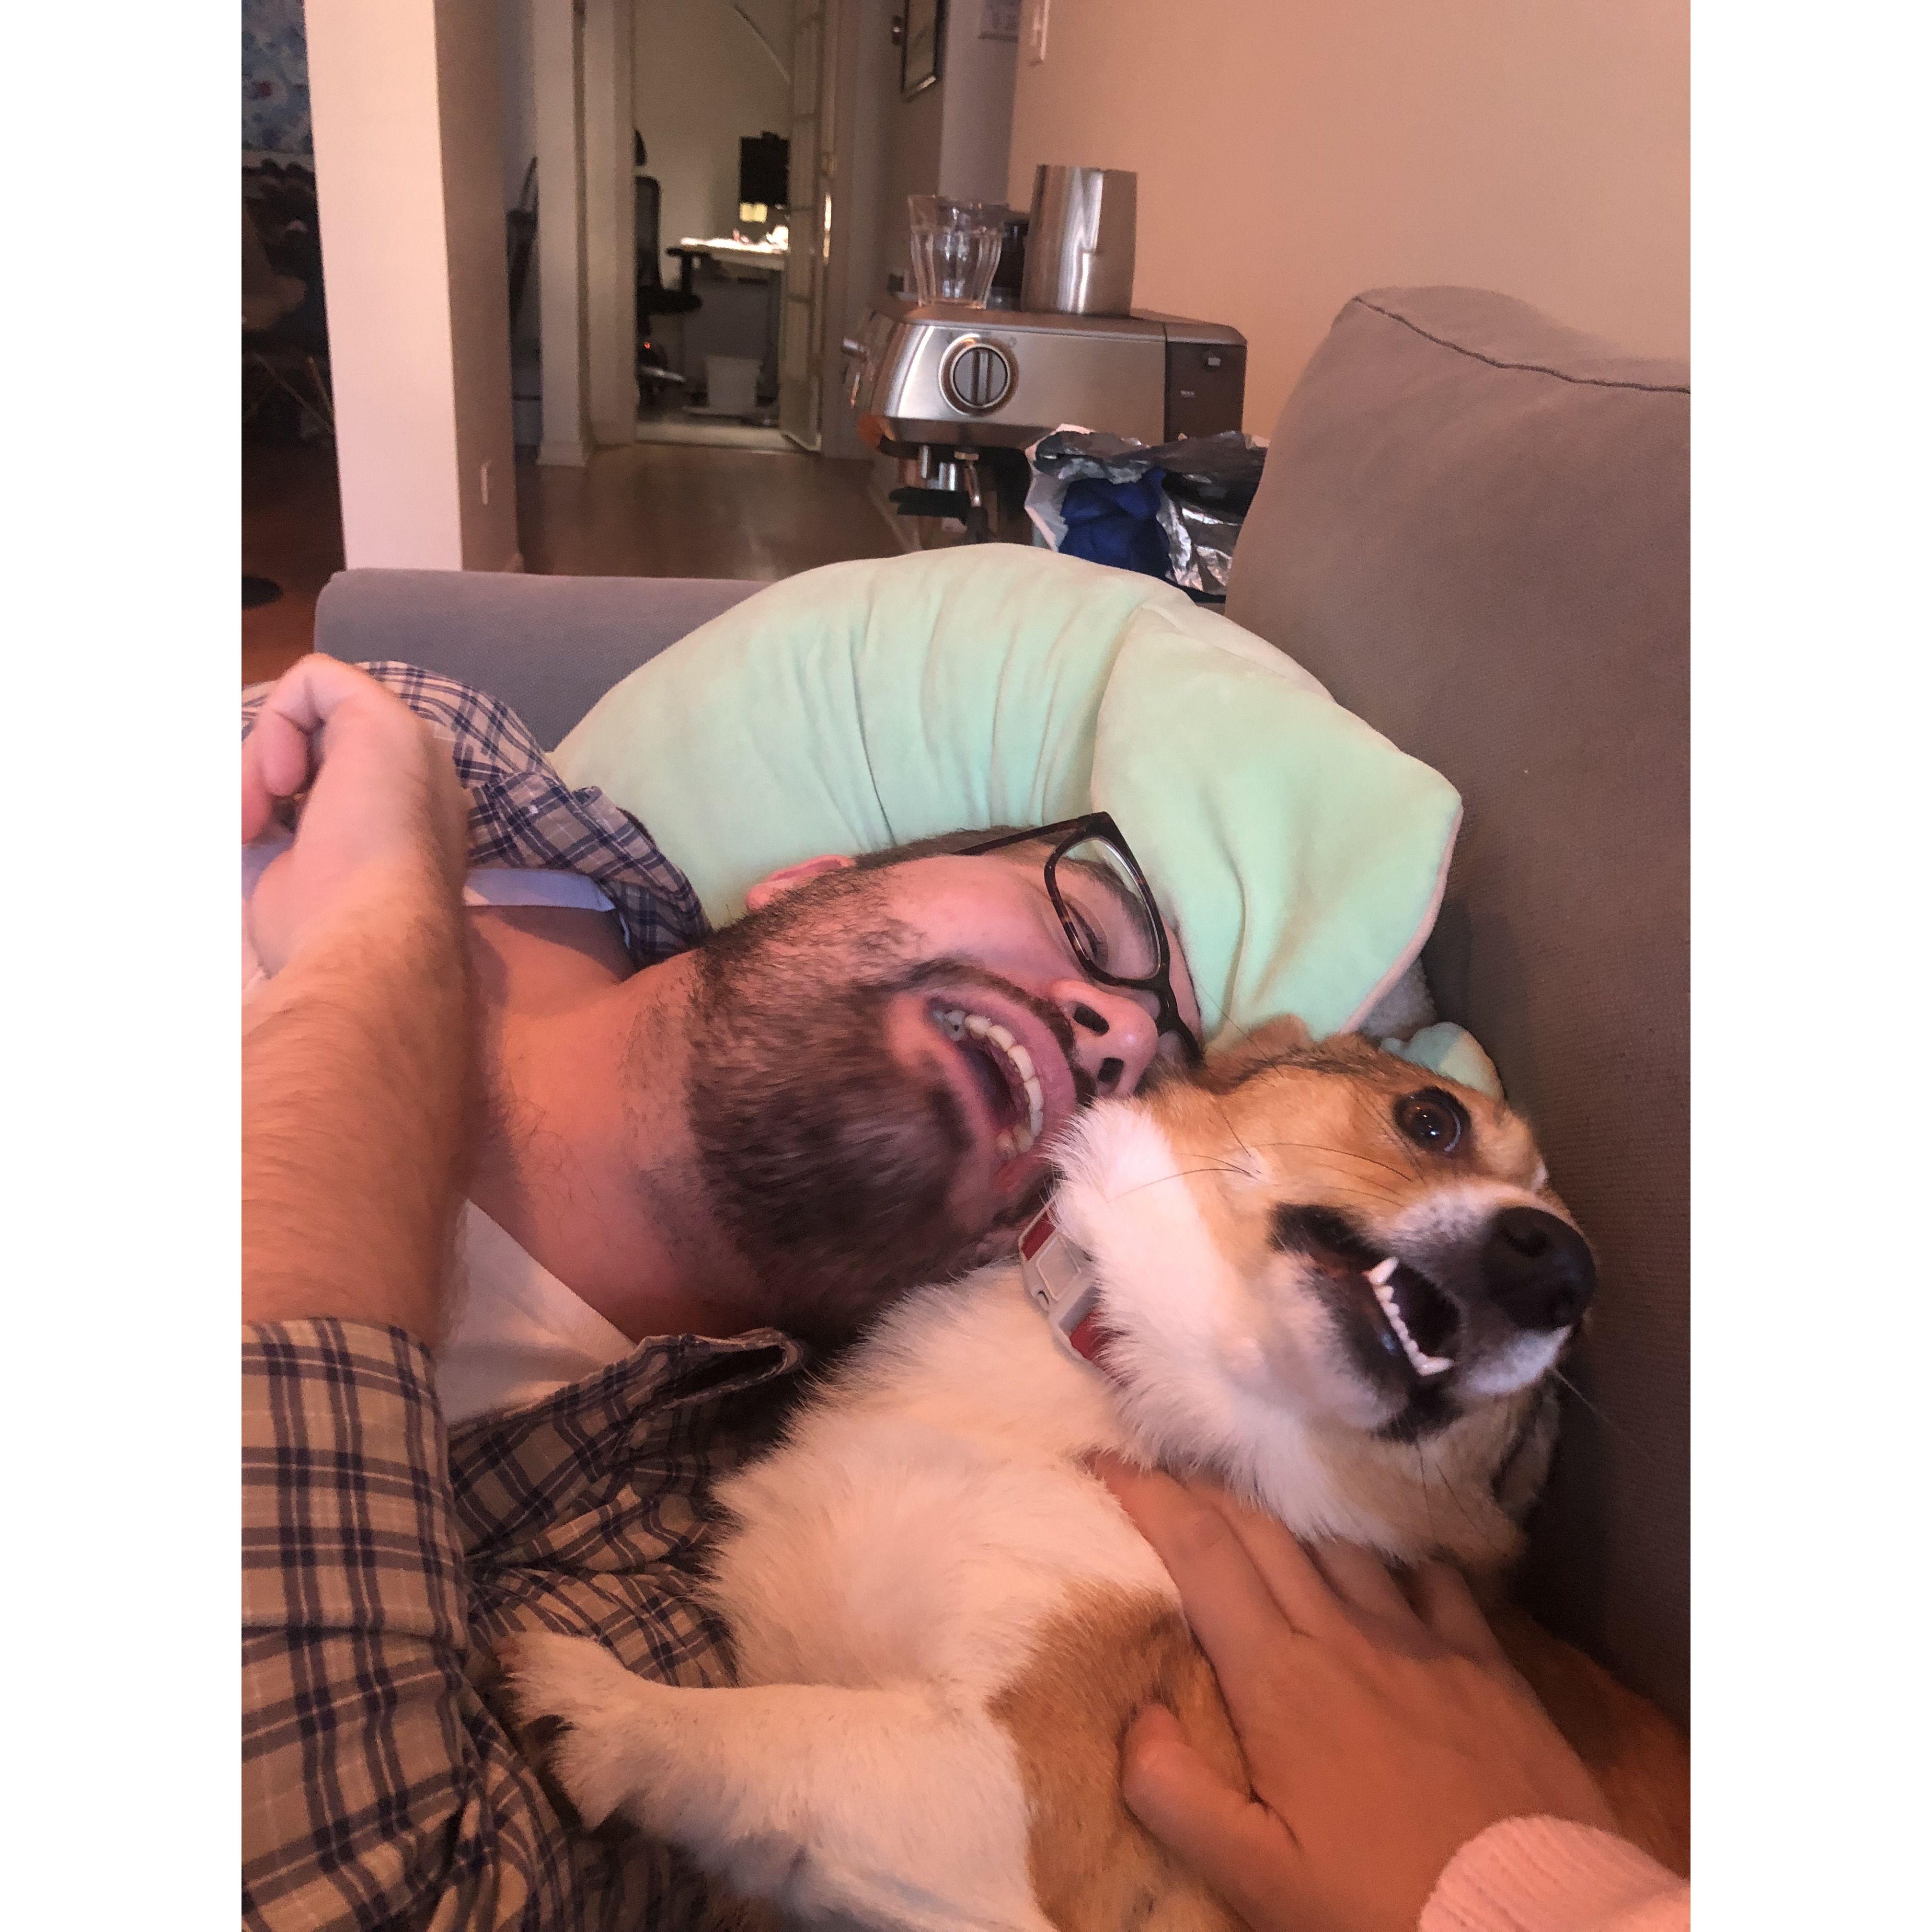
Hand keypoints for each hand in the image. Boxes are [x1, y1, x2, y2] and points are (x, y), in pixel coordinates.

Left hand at [244, 655, 467, 975]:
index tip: (259, 843)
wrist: (370, 946)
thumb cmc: (329, 933)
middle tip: (252, 829)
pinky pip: (316, 679)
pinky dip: (277, 721)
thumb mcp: (287, 876)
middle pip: (325, 744)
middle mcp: (416, 782)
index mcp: (404, 825)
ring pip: (317, 712)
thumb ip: (275, 832)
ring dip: (263, 758)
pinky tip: (280, 783)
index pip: (337, 783)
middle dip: (270, 773)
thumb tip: (237, 811)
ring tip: (258, 817)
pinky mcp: (387, 718)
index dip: (287, 800)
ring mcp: (410, 747)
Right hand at [1098, 1460, 1614, 1931]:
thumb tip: (1137, 1715)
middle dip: (1201, 1492)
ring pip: (1337, 1547)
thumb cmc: (1382, 1902)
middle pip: (1259, 1530)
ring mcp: (1419, 1640)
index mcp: (1278, 1678)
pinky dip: (1397, 1565)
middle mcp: (1342, 1634)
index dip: (1148, 1497)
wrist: (1533, 1914)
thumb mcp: (1257, 1877)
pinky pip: (1434, 1580)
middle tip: (1163, 1477)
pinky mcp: (1484, 1661)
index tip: (1108, 1464)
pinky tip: (1389, 1576)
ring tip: (1263, 1530)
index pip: (1200, 1553)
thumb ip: (1176, 1793)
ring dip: (1288, 1526)